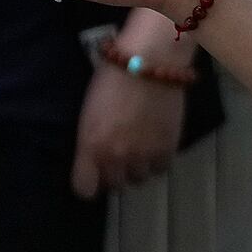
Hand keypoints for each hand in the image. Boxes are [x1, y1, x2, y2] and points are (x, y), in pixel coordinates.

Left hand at [72, 59, 186, 198]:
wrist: (148, 62)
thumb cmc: (111, 79)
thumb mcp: (88, 113)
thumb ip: (91, 142)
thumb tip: (96, 158)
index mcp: (90, 147)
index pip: (85, 189)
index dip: (88, 182)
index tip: (92, 173)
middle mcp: (116, 158)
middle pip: (114, 185)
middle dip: (114, 172)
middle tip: (118, 153)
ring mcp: (143, 156)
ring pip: (139, 179)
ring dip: (137, 167)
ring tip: (139, 147)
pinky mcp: (167, 149)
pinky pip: (160, 169)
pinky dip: (157, 160)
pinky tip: (155, 143)